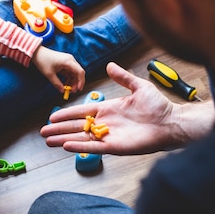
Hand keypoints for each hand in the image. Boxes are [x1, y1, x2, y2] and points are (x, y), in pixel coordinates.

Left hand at [31, 46, 84, 94]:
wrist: (38, 53)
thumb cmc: (43, 60)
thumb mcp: (49, 74)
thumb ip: (57, 83)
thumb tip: (62, 91)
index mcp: (68, 61)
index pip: (80, 72)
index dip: (81, 81)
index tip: (79, 89)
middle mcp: (70, 60)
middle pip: (78, 73)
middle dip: (76, 83)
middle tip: (72, 91)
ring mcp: (68, 61)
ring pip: (74, 74)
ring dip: (72, 82)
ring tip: (67, 89)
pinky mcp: (65, 64)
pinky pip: (70, 73)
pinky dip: (69, 79)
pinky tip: (65, 84)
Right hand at [40, 62, 214, 154]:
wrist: (171, 122)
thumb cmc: (158, 106)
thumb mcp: (139, 87)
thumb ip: (123, 77)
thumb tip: (110, 66)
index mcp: (109, 109)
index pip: (82, 112)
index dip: (67, 114)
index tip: (53, 115)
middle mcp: (105, 123)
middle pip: (77, 127)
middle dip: (59, 129)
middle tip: (43, 131)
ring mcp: (109, 136)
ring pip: (81, 138)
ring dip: (64, 139)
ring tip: (48, 141)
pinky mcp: (114, 147)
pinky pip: (93, 148)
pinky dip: (80, 147)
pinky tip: (66, 146)